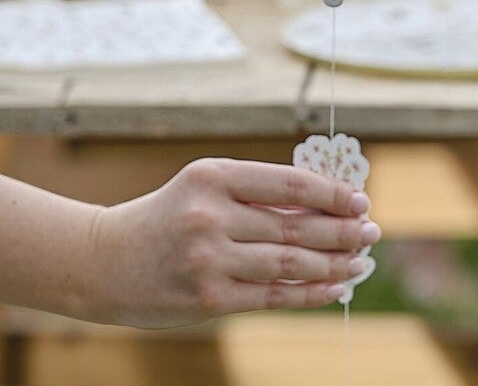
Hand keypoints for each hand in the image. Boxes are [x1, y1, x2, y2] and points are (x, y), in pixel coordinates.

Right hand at [84, 157, 376, 326]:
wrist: (105, 262)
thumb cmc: (165, 219)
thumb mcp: (202, 189)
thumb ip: (254, 196)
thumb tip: (323, 203)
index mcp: (212, 176)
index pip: (287, 184)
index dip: (331, 193)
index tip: (359, 200)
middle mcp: (211, 216)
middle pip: (295, 225)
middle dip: (341, 230)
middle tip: (372, 232)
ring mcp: (210, 260)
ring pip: (290, 262)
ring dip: (333, 264)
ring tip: (360, 262)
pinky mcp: (209, 300)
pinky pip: (273, 297)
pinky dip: (310, 293)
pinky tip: (335, 288)